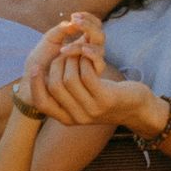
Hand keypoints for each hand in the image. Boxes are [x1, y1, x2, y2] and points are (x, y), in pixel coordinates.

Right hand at [34, 13, 152, 127]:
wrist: (138, 109)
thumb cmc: (107, 99)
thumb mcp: (84, 101)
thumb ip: (67, 95)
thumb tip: (45, 77)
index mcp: (68, 119)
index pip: (42, 104)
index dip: (34, 86)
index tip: (33, 68)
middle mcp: (78, 117)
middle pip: (55, 87)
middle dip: (56, 65)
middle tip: (63, 53)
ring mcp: (92, 110)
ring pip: (69, 79)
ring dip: (72, 60)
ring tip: (78, 51)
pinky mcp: (106, 99)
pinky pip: (87, 74)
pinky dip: (85, 60)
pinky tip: (89, 53)